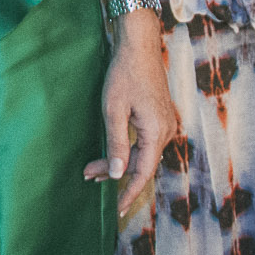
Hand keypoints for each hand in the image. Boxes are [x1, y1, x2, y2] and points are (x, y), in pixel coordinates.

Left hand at [85, 12, 177, 219]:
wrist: (139, 45)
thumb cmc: (125, 74)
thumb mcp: (114, 110)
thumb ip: (117, 143)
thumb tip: (119, 175)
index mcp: (156, 132)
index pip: (143, 172)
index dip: (129, 193)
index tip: (117, 210)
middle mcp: (166, 131)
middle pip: (141, 164)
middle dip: (116, 173)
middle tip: (88, 175)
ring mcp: (165, 123)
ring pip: (142, 153)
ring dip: (120, 161)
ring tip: (93, 167)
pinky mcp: (160, 116)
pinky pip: (145, 142)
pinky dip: (128, 149)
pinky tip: (113, 150)